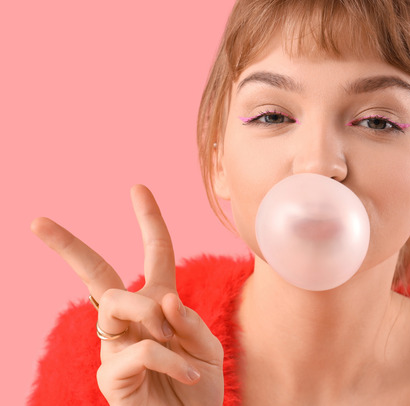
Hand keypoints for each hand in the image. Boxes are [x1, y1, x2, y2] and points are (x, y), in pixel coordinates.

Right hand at [31, 185, 223, 405]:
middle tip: (37, 221)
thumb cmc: (198, 388)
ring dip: (149, 315)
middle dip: (68, 246)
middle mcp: (132, 322)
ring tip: (176, 344)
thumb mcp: (208, 349)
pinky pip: (141, 351)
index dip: (149, 222)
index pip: (154, 256)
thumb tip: (164, 302)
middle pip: (97, 274)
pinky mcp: (111, 377)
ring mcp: (116, 348)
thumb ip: (191, 322)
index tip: (138, 188)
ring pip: (117, 303)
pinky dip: (171, 360)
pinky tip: (189, 374)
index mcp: (159, 307)